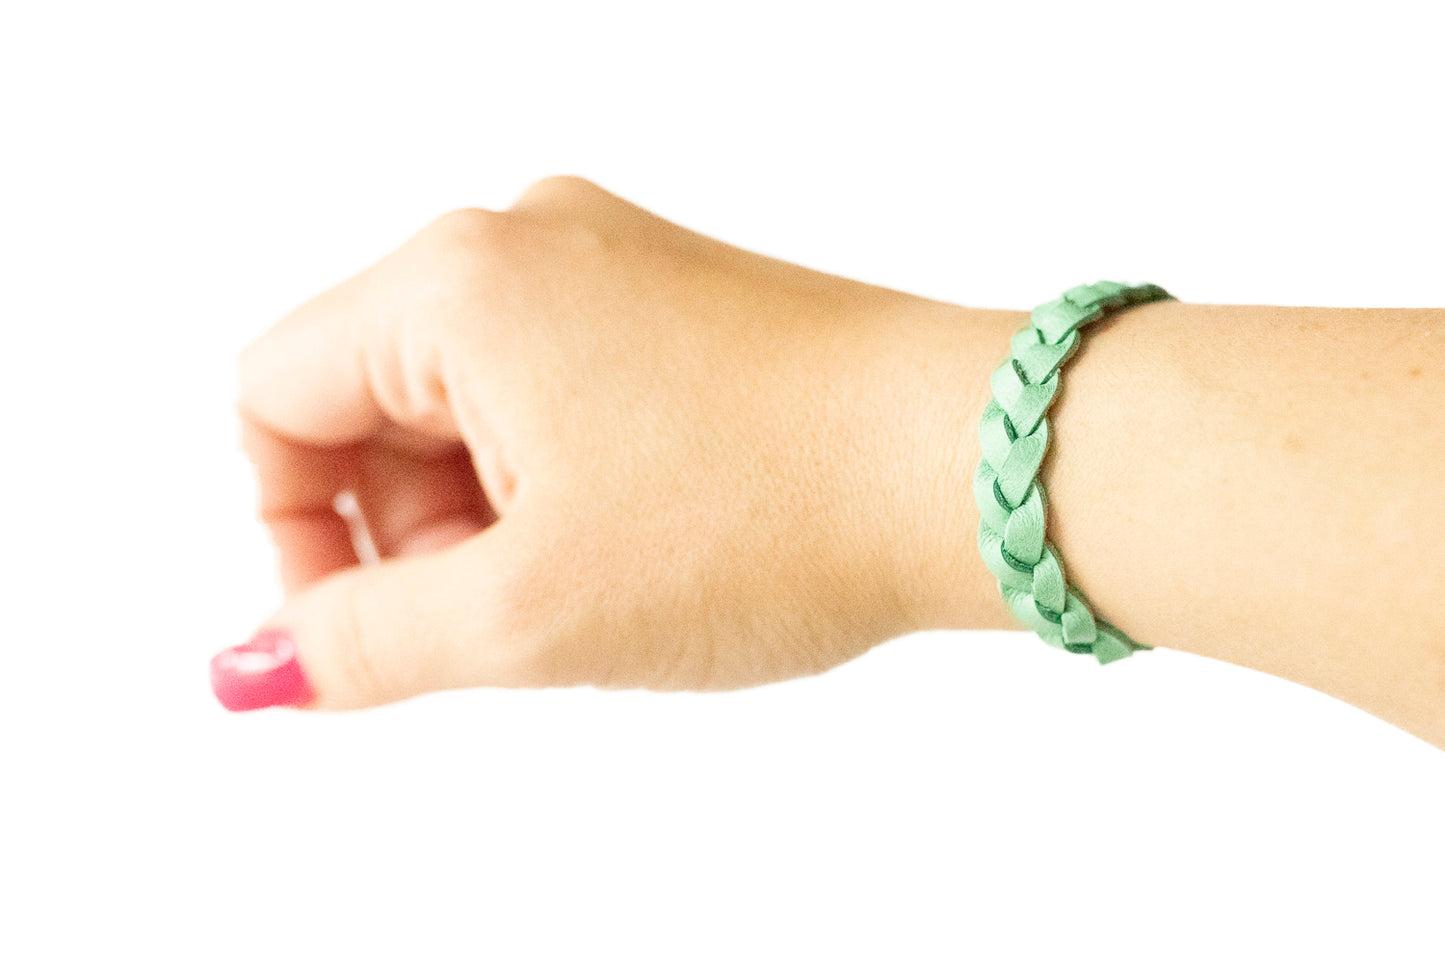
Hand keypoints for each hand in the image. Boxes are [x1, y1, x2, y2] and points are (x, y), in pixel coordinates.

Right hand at [212, 176, 1013, 710]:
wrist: (977, 467)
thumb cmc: (774, 514)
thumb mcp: (534, 613)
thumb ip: (364, 643)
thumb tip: (267, 659)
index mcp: (461, 282)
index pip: (275, 398)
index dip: (292, 534)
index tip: (360, 630)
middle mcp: (530, 243)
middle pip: (373, 401)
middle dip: (408, 532)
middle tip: (505, 618)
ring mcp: (614, 264)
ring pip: (471, 408)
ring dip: (492, 517)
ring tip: (594, 585)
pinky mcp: (677, 302)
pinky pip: (559, 396)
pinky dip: (563, 484)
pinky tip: (642, 543)